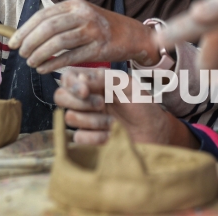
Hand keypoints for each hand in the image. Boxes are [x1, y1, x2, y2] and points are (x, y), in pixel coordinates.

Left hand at [8, 0, 159, 73]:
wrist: (132, 35)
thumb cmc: (101, 27)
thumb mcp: (81, 15)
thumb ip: (59, 20)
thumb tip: (28, 33)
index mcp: (75, 4)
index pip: (43, 15)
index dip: (25, 29)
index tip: (14, 42)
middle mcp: (83, 14)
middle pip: (49, 28)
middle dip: (30, 42)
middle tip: (21, 54)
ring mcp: (92, 30)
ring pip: (58, 42)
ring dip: (40, 54)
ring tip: (30, 63)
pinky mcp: (99, 48)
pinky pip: (71, 57)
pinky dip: (54, 64)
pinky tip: (44, 69)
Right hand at [54, 67, 197, 147]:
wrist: (156, 134)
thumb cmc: (144, 106)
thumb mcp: (127, 86)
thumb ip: (103, 79)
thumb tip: (79, 81)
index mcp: (94, 83)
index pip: (67, 78)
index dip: (70, 84)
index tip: (85, 90)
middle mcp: (86, 100)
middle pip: (60, 97)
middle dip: (78, 101)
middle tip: (101, 105)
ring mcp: (86, 121)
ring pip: (70, 117)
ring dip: (93, 120)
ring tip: (113, 122)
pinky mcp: (89, 140)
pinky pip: (78, 137)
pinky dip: (95, 136)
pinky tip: (110, 135)